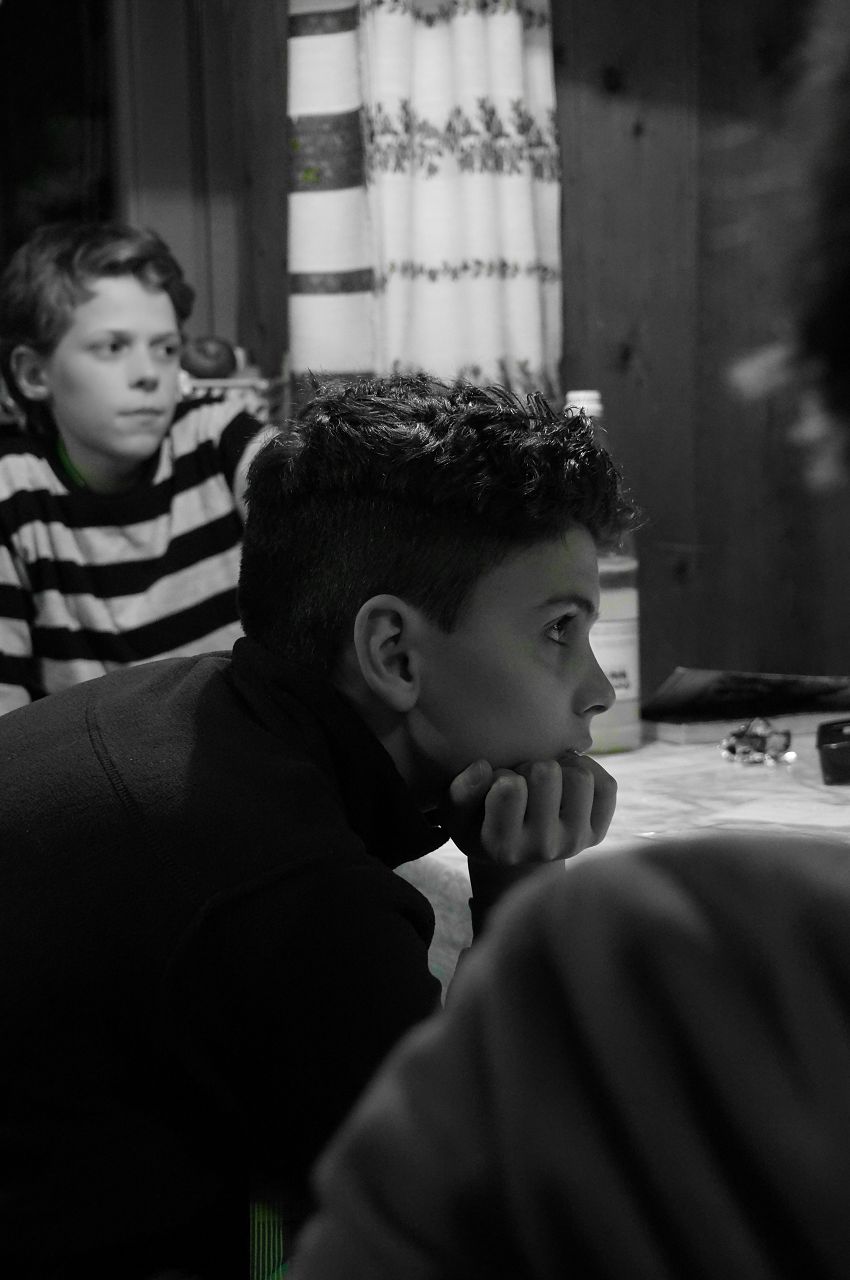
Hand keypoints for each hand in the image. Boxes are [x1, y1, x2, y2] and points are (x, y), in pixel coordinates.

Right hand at [438, 753, 616, 867]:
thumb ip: (460, 792)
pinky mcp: (597, 834)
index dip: (502, 774)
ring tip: (545, 781)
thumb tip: (484, 768)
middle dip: (530, 767)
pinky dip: (588, 771)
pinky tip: (567, 781)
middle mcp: (543, 849)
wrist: (516, 856)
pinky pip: (606, 785)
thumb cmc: (481, 824)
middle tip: (523, 782)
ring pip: (580, 776)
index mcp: (503, 846)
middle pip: (546, 773)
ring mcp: (575, 842)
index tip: (499, 785)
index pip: (509, 787)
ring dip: (561, 767)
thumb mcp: (457, 814)